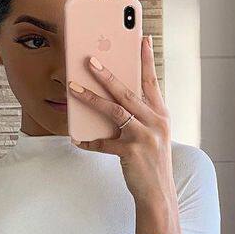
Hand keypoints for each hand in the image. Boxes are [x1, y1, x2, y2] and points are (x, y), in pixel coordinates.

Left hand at [68, 35, 172, 205]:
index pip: (152, 82)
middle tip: (89, 59)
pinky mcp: (131, 153)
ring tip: (72, 87)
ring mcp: (144, 137)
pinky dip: (88, 141)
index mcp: (161, 116)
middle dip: (107, 74)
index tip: (142, 38)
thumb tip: (113, 100)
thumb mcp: (153, 136)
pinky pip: (103, 143)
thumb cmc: (152, 164)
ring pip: (114, 111)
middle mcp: (155, 123)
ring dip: (91, 98)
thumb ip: (139, 117)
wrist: (159, 195)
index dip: (146, 60)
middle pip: (128, 92)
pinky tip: (76, 138)